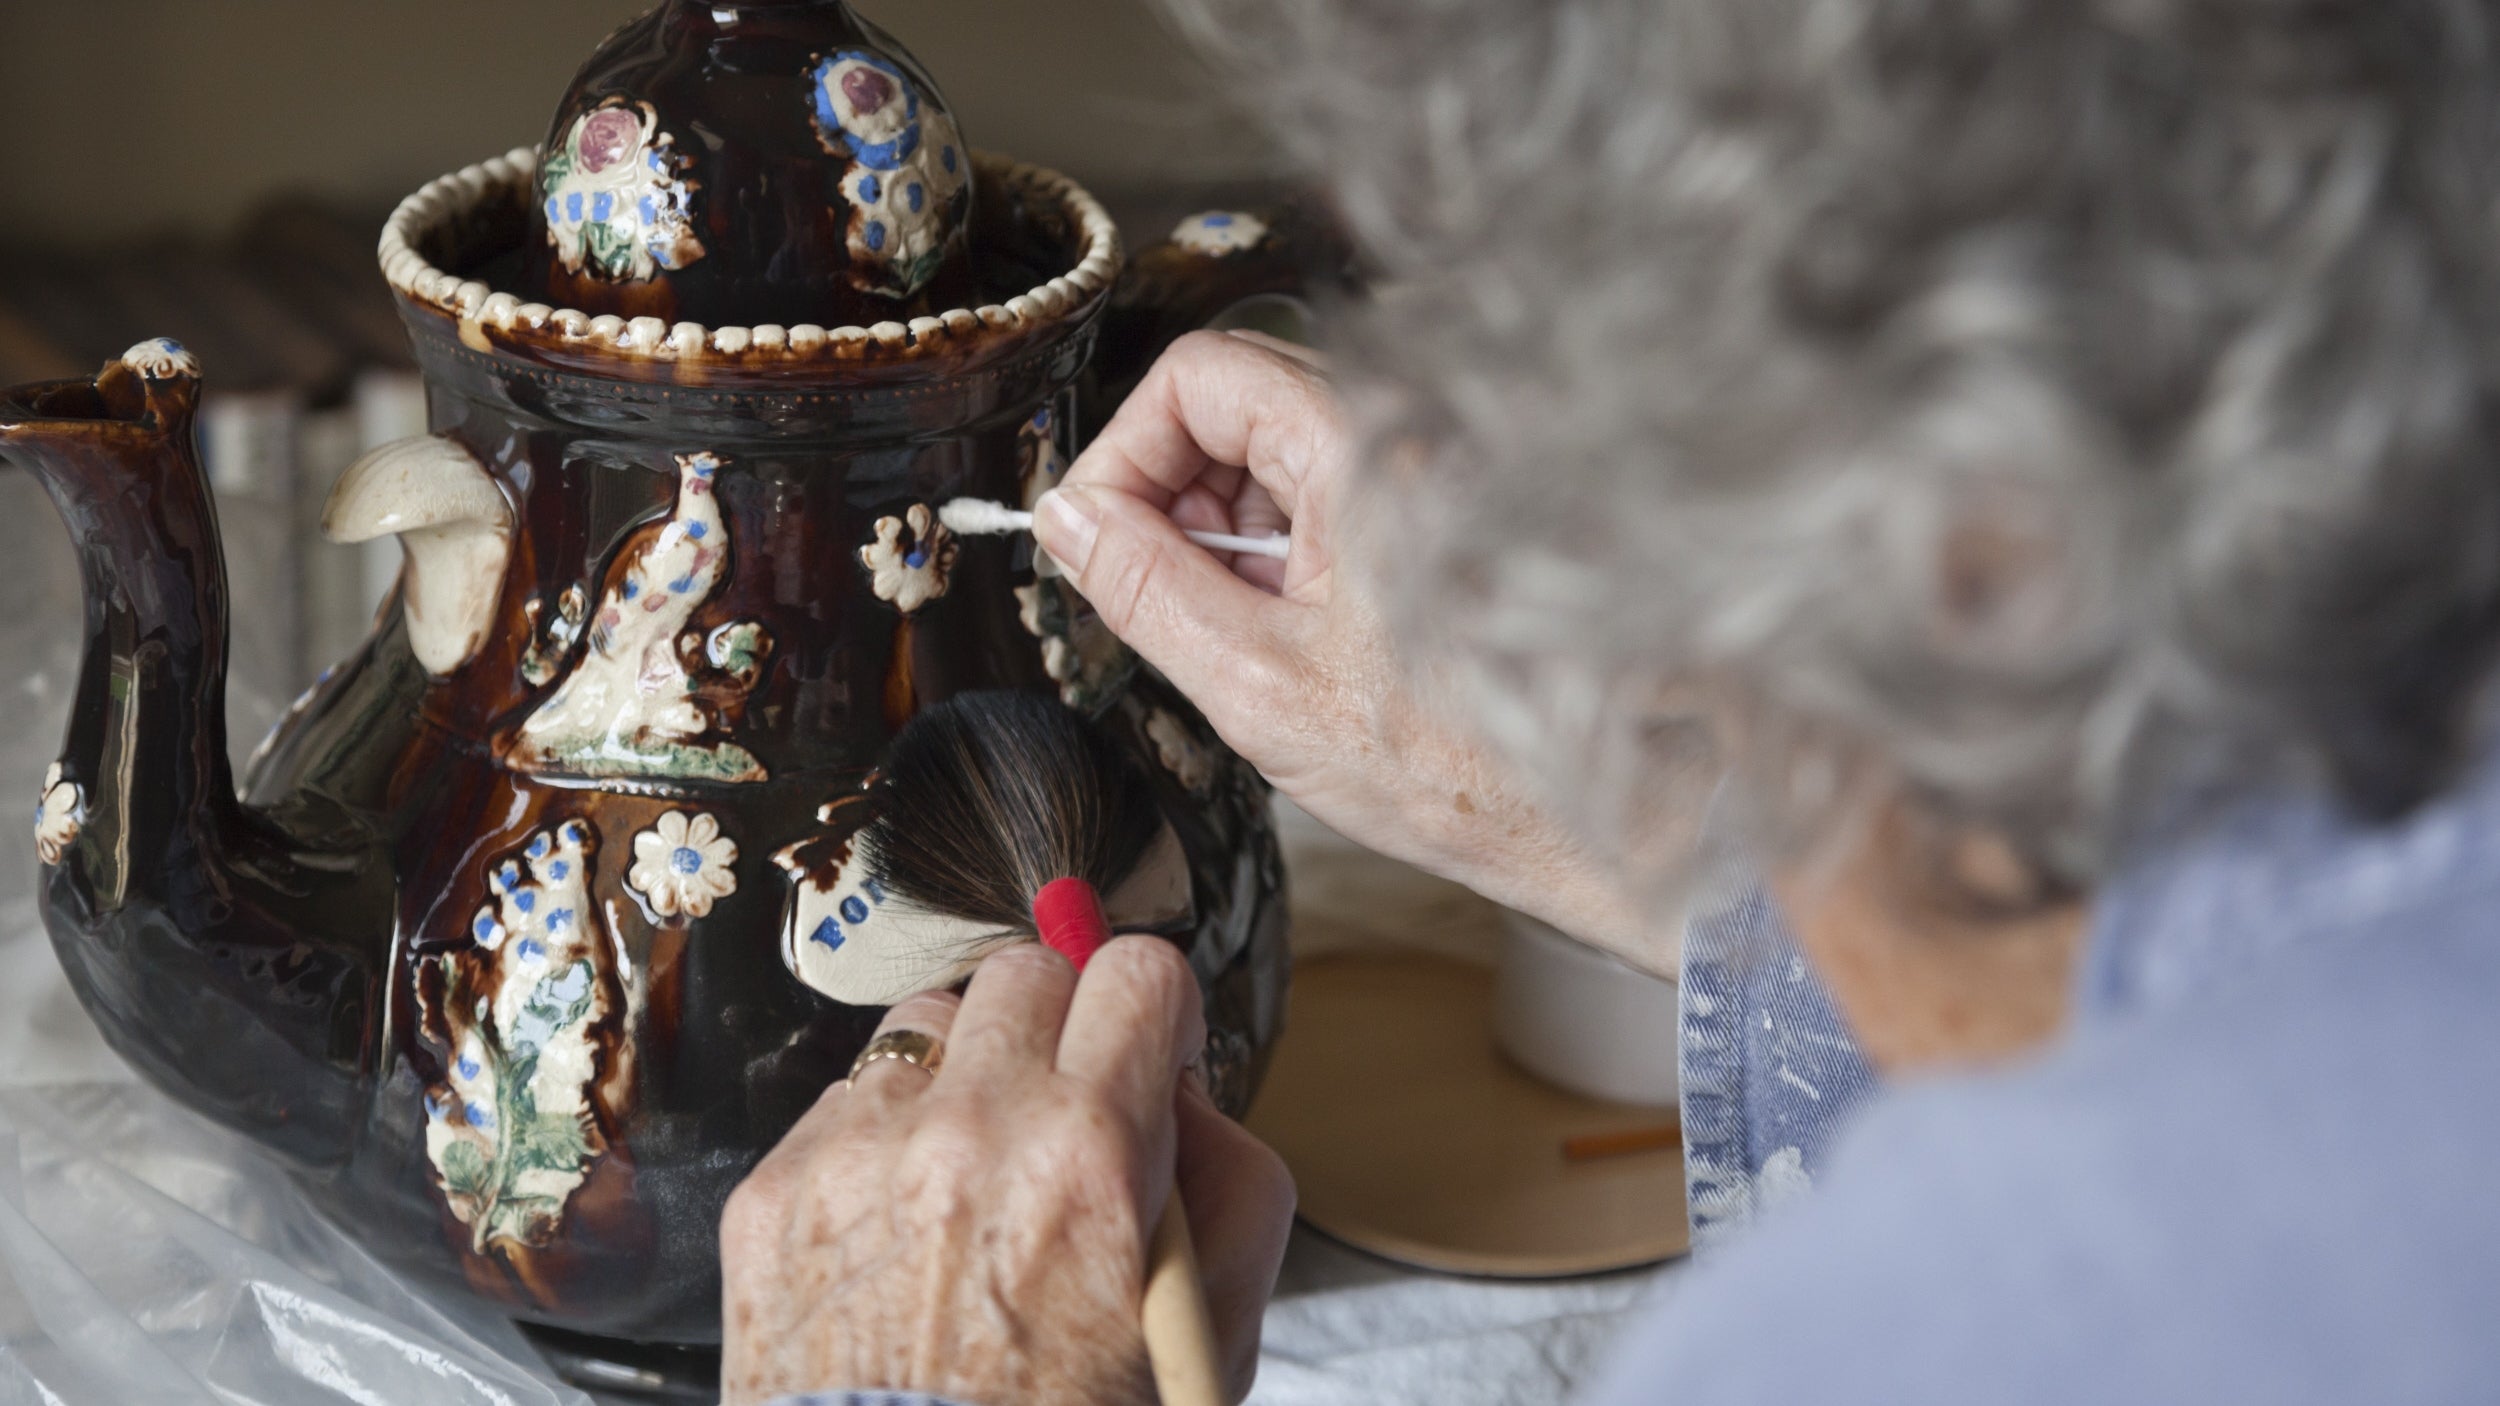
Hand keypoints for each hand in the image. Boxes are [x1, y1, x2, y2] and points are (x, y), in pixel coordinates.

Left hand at [720, 937, 1293, 1405]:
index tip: (1151, 1053)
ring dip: (963, 1071)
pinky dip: (881, 1142)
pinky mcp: (775, 1191)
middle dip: (1062, 1027)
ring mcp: (857, 1152)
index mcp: (1090, 1154)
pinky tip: (903, 1227)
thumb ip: (1235, 1182)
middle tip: (1069, 1105)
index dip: (1158, 1010)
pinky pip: (842, 1103)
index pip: (1139, 970)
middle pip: (1027, 971)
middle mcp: (969, 1128)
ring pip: (924, 1024)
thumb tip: (1187, 1093)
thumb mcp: (1215, 1331)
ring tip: (974, 1167)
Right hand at [1037, 330, 1650, 960]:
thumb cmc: (1462, 768)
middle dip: (1168, 493)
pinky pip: (1325, 494)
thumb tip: (1069, 523)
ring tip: (1234, 632)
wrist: (1596, 817)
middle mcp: (1407, 433)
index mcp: (1365, 448)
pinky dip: (1278, 552)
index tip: (1095, 535)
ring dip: (1221, 529)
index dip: (1124, 452)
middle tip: (1152, 591)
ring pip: (1274, 451)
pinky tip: (1289, 635)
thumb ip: (1143, 586)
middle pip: (1234, 402)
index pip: (1196, 374)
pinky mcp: (1436, 513)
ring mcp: (1427, 470)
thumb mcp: (1258, 683)